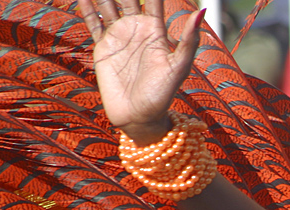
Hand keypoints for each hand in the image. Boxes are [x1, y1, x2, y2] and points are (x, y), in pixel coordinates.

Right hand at [77, 0, 203, 143]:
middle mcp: (137, 29)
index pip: (153, 0)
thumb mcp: (178, 67)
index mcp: (156, 31)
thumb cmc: (163, 95)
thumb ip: (189, 40)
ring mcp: (119, 36)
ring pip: (108, 4)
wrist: (140, 117)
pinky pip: (93, 22)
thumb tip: (202, 11)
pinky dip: (87, 7)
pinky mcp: (103, 47)